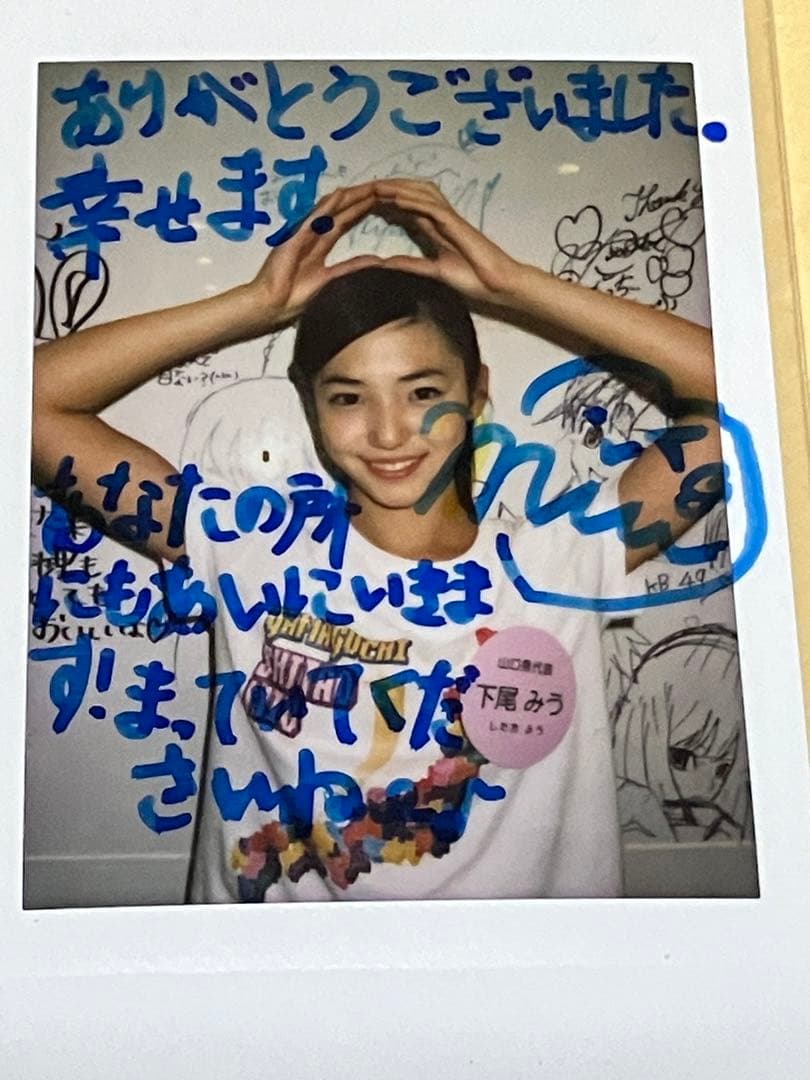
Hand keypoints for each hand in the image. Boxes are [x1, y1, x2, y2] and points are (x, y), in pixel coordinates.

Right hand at [249, 182, 382, 328]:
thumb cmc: (296, 296)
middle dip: (356, 200)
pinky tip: (339, 195)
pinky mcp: (295, 237)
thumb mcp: (332, 279)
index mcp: (319, 246)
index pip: (342, 223)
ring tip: (364, 186)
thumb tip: (377, 262)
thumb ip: (351, 267)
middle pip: (338, 213)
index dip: (358, 211)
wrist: (273, 304)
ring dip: (346, 199)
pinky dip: (326, 207)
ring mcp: (302, 234)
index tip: (376, 201)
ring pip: (329, 211)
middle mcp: (312, 235)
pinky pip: (313, 219)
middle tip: (376, 187)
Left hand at [373, 178, 522, 305]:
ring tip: (374, 186)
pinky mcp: (455, 223)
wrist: (496, 284)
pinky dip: (413, 200)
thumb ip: (411, 265)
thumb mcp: (433, 271)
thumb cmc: (472, 279)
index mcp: (434, 228)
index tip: (362, 203)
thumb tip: (386, 265)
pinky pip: (431, 206)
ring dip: (396, 188)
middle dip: (387, 189)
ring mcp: (448, 218)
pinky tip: (395, 198)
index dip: (384, 203)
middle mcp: (439, 218)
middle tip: (363, 189)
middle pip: (409, 194)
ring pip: (418, 194)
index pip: (405, 208)